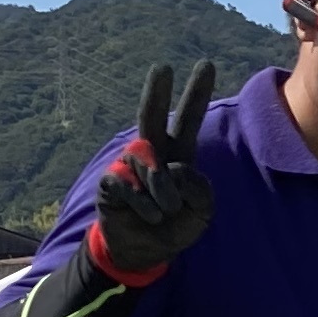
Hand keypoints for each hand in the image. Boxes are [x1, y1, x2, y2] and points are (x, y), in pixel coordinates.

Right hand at [83, 63, 217, 286]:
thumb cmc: (176, 226)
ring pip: (148, 163)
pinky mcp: (110, 182)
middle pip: (151, 116)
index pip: (187, 119)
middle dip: (156, 91)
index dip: (196, 93)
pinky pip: (128, 185)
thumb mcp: (202, 212)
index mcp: (178, 155)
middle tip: (162, 67)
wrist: (144, 252)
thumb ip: (199, 189)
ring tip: (165, 212)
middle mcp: (152, 153)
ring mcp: (128, 165)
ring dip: (162, 191)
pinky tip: (148, 216)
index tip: (207, 64)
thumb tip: (173, 168)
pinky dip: (144, 205)